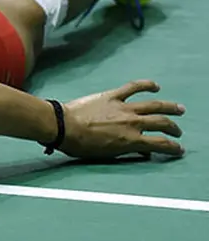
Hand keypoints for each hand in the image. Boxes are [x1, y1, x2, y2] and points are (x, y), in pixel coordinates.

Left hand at [60, 80, 185, 159]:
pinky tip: (155, 86)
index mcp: (131, 140)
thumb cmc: (81, 146)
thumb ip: (127, 152)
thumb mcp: (107, 155)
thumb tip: (142, 151)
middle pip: (161, 123)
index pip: (160, 145)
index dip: (172, 148)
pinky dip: (146, 85)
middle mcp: (132, 123)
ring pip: (154, 105)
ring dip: (169, 107)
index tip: (178, 149)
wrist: (63, 127)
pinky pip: (133, 87)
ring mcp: (123, 108)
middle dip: (173, 128)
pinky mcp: (113, 96)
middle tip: (177, 131)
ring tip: (178, 109)